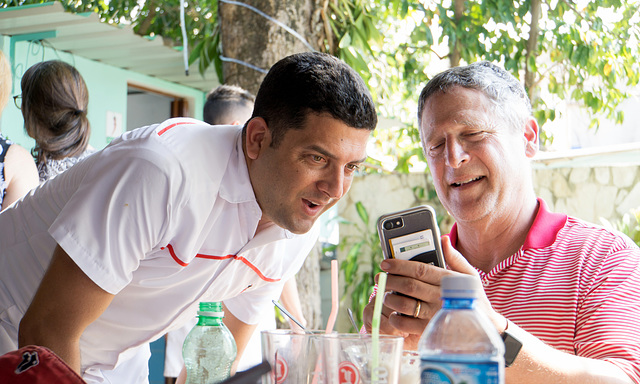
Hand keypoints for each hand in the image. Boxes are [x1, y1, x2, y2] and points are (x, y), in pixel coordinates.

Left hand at [365, 236, 505, 349]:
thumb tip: (443, 239)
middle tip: (380, 278)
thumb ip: (454, 257)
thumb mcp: (469, 275)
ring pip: (403, 304)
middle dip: (390, 280)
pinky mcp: (429, 331)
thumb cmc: (473, 297)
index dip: (399, 265)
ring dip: (389, 298)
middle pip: (408, 285)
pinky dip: (394, 318)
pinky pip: (404, 324)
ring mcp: (434, 315)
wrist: (486, 328)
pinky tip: (393, 313)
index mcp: (448, 280)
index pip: (419, 269)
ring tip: (385, 294)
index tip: (385, 263)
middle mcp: (440, 297)